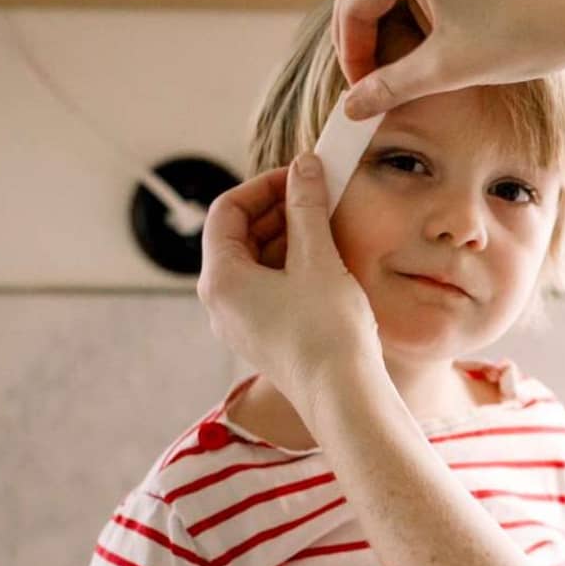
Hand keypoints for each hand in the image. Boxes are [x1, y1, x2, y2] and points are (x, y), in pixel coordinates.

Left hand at [196, 154, 378, 395]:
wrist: (343, 398)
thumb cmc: (327, 331)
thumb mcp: (318, 258)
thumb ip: (306, 207)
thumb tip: (304, 167)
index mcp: (220, 279)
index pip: (227, 211)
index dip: (263, 186)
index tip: (299, 176)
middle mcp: (221, 302)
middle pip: (238, 237)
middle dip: (278, 211)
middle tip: (317, 195)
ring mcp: (240, 323)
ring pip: (255, 263)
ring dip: (288, 238)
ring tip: (327, 225)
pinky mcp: (263, 338)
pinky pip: (268, 289)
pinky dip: (291, 267)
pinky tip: (325, 261)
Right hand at [331, 0, 564, 117]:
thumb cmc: (525, 37)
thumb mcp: (449, 69)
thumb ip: (393, 86)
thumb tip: (351, 107)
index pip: (356, 3)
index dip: (352, 51)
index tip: (363, 87)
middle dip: (362, 21)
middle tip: (366, 64)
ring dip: (396, 4)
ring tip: (406, 49)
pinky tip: (450, 26)